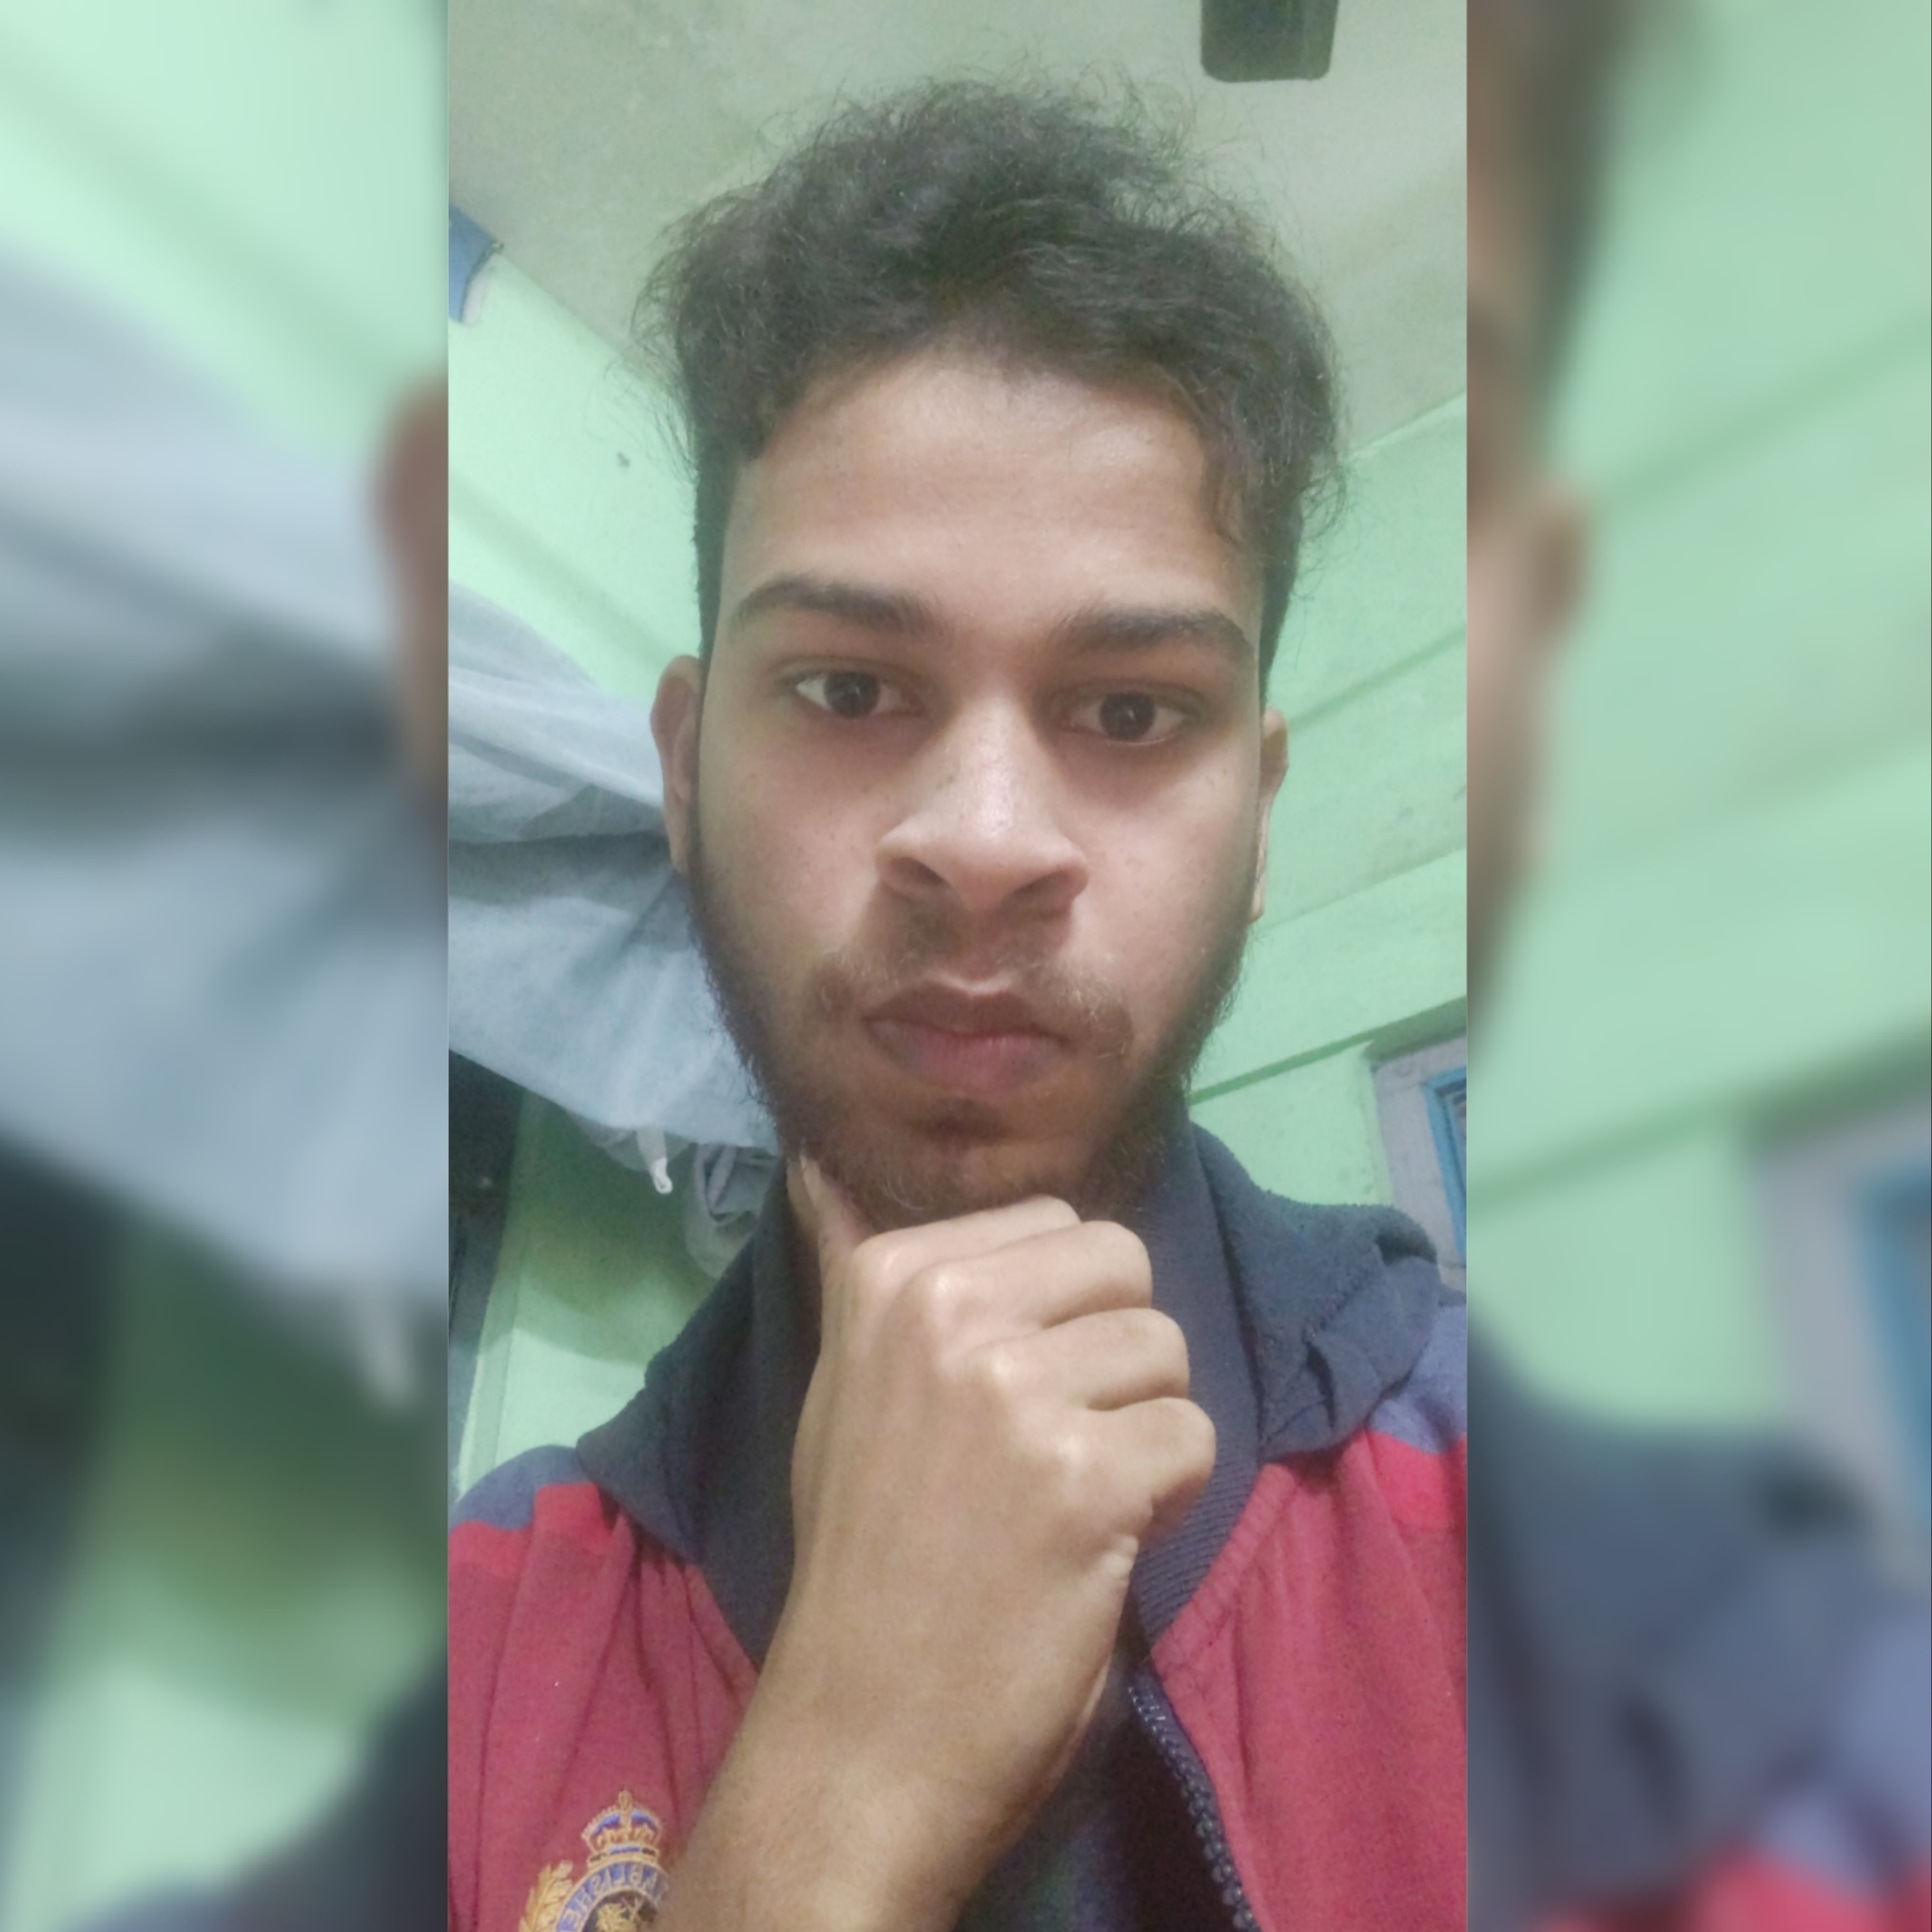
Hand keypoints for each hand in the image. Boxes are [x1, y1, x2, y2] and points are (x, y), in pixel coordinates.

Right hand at [659, 1163, 1214, 1930]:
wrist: (860, 1735)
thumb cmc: (862, 1561)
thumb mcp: (841, 1390)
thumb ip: (863, 1277)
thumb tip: (817, 1155)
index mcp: (888, 1278)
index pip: (1057, 1224)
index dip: (1062, 1314)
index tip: (1006, 1397)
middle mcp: (948, 1311)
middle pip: (1125, 1268)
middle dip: (1118, 1356)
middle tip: (1058, 1446)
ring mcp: (1014, 1392)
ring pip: (1169, 1351)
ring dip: (1145, 1430)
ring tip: (1075, 1500)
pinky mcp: (1085, 1479)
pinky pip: (1194, 1436)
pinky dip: (1171, 1497)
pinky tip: (1101, 1545)